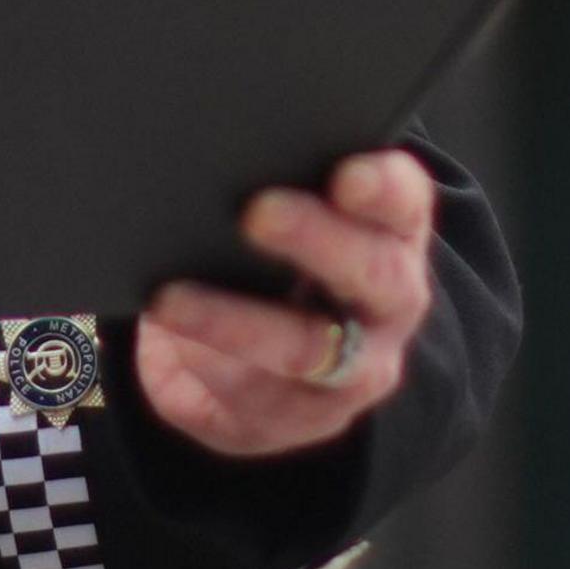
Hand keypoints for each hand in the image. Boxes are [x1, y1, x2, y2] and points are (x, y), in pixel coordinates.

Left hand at [134, 147, 435, 459]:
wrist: (279, 362)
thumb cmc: (281, 258)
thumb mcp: (295, 214)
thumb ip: (281, 183)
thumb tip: (219, 151)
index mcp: (395, 232)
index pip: (403, 202)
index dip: (382, 188)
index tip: (348, 174)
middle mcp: (390, 302)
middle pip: (373, 272)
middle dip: (316, 240)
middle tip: (256, 213)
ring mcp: (358, 367)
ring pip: (307, 348)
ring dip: (235, 322)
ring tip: (169, 299)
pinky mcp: (308, 416)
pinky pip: (256, 395)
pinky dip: (205, 365)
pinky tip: (166, 342)